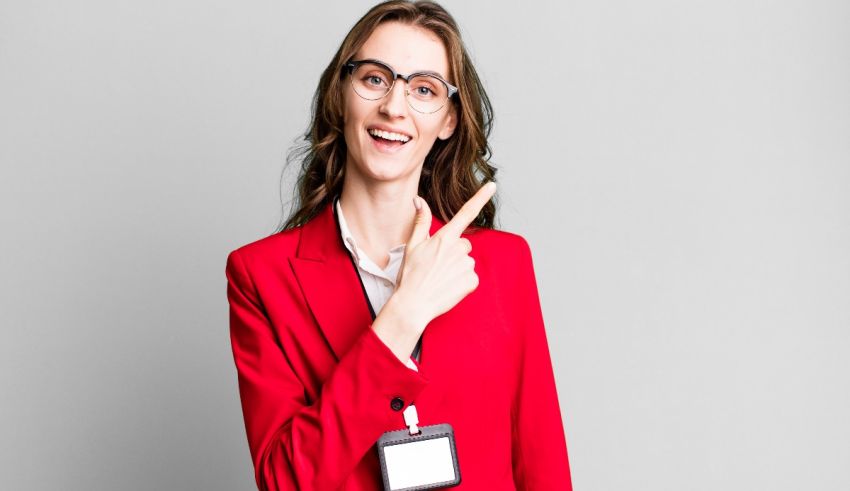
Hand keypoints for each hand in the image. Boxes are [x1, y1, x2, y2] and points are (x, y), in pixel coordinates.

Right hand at [393, 181, 497, 330]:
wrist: (413, 305)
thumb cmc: (410, 276)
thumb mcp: (412, 246)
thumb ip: (420, 221)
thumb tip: (418, 199)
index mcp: (444, 238)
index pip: (465, 212)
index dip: (480, 197)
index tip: (492, 185)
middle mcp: (458, 249)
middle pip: (463, 244)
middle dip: (453, 253)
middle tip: (436, 266)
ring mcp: (467, 265)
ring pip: (466, 261)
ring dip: (456, 268)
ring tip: (440, 278)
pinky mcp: (472, 281)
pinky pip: (471, 277)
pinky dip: (462, 282)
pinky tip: (448, 287)